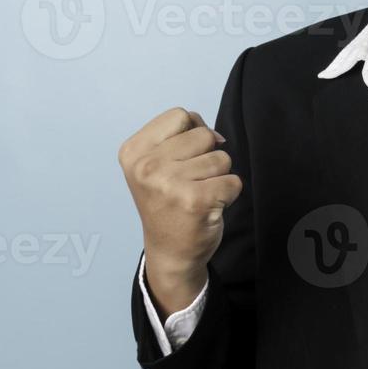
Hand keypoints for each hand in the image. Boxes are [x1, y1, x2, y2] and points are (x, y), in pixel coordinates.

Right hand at [118, 107, 241, 315]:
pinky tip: (209, 207)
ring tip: (198, 194)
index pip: (180, 115)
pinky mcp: (197, 201)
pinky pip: (234, 181)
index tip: (181, 159)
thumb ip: (182, 135)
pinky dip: (229, 194)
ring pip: (221, 158)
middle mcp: (147, 167)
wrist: (169, 253)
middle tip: (189, 182)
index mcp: (133, 152)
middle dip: (206, 156)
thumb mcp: (157, 163)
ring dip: (217, 177)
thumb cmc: (167, 202)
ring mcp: (170, 184)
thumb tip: (215, 134)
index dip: (191, 133)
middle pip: (203, 134)